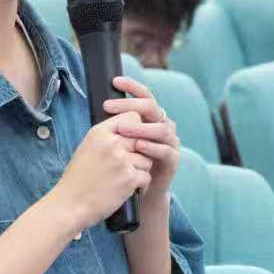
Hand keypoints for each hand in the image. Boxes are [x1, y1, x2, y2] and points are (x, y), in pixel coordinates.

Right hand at [50, 111, 157, 233]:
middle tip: (130, 165)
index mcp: (99, 132)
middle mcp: (112, 143)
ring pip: (147, 159)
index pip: (132, 118)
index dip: (136, 130)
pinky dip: (140, 186)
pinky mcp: (129, 178)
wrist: (70, 204)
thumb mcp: (87, 147)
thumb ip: (107, 135)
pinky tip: (129, 190)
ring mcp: (122, 161)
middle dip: (140, 152)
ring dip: (140, 170)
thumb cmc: (78, 178)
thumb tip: (130, 128)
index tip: (131, 142)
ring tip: (125, 179)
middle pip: (143, 138)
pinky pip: (146, 176)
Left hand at [102, 76, 180, 204]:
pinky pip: (165, 150)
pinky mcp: (173, 160)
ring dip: (140, 127)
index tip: (115, 81)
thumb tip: (100, 103)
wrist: (140, 191)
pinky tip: (138, 146)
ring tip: (121, 129)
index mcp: (152, 117)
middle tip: (108, 107)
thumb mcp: (120, 139)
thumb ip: (116, 123)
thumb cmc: (127, 162)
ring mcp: (171, 142)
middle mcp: (164, 125)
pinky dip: (152, 147)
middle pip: (152, 107)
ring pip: (160, 128)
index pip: (145, 95)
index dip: (132, 86)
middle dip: (130, 105)